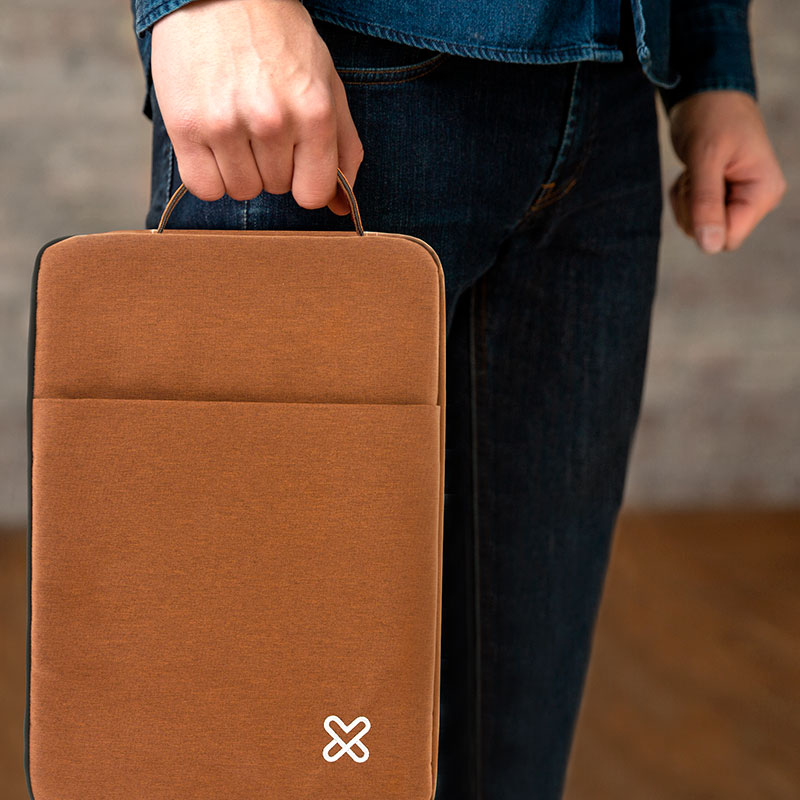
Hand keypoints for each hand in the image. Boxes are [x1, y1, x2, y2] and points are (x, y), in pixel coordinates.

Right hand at [150, 0, 363, 214]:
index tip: (296, 162)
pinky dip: (208, 175)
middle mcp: (271, 121)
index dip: (305, 182)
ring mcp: (225, 124)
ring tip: (236, 127)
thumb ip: (343, 147)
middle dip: (272, 164)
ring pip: (240, 191)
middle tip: (260, 122)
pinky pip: (204, 187)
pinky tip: (212, 143)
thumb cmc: (278, 39)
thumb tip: (341, 206)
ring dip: (239, 170)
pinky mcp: (185, 126)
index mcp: (313, 113)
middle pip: (276, 189)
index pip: (313, 194)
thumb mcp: (327, 83)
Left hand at [667, 90, 786, 252]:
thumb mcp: (705, 158)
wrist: (705, 93)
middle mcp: (755, 200)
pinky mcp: (720, 197)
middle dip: (692, 209)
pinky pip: (691, 215)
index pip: (728, 238)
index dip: (704, 222)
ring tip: (695, 169)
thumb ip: (706, 203)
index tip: (698, 187)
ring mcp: (737, 199)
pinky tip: (692, 172)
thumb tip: (710, 247)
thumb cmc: (710, 116)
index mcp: (763, 192)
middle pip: (711, 235)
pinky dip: (683, 196)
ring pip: (697, 227)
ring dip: (685, 200)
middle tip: (695, 175)